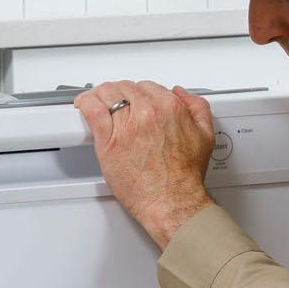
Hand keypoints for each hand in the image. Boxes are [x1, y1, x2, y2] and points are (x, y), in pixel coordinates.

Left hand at [73, 79, 216, 247]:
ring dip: (101, 95)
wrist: (172, 201)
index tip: (134, 102)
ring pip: (107, 94)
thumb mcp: (205, 135)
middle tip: (116, 104)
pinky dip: (85, 103)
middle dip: (121, 94)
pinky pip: (92, 110)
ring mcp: (127, 126)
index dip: (139, 94)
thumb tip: (181, 93)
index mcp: (169, 107)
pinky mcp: (109, 141)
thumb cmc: (184, 176)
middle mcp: (147, 113)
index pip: (146, 86)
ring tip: (98, 102)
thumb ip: (196, 107)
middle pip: (125, 88)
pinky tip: (83, 105)